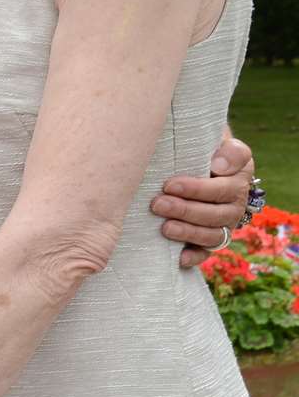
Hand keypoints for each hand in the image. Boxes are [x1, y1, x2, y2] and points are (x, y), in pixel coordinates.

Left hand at [151, 135, 254, 265]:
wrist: (188, 160)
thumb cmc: (197, 147)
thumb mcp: (211, 138)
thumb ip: (225, 148)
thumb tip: (219, 165)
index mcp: (239, 175)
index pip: (227, 185)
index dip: (199, 188)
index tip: (171, 184)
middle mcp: (236, 201)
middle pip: (218, 212)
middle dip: (186, 209)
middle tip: (158, 203)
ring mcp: (224, 222)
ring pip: (214, 233)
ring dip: (189, 231)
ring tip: (164, 227)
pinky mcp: (210, 238)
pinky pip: (207, 252)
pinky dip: (195, 256)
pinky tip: (179, 257)